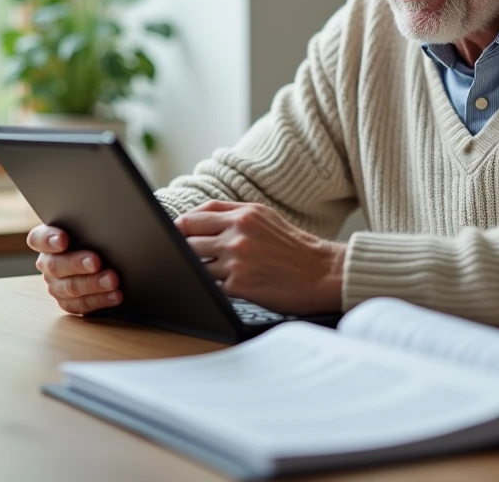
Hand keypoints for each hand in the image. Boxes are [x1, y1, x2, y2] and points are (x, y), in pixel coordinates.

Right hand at [27, 224, 121, 314]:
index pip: (38, 239)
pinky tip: (116, 295)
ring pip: (70, 288)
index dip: (49, 240)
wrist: (101, 257)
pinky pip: (82, 304)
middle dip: (77, 264)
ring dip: (93, 284)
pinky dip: (101, 300)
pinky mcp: (68, 302)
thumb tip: (105, 224)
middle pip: (55, 266)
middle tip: (96, 261)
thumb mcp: (87, 228)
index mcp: (46, 241)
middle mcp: (47, 263)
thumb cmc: (92, 236)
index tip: (63, 240)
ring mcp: (56, 285)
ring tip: (112, 280)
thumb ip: (88, 226)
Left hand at [175, 201, 344, 313]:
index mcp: (245, 214)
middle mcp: (238, 233)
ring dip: (196, 268)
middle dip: (182, 247)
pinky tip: (223, 285)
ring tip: (208, 271)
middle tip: (183, 254)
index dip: (181, 224)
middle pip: (188, 236)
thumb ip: (234, 216)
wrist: (323, 274)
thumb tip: (197, 220)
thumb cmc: (295, 248)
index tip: (175, 232)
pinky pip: (209, 284)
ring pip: (194, 261)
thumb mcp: (267, 219)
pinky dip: (210, 285)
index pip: (197, 215)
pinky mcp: (239, 284)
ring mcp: (236, 259)